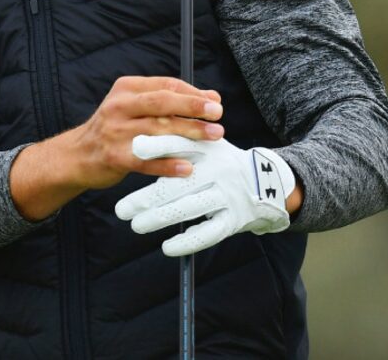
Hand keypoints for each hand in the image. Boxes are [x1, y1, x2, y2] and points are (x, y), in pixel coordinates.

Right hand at [9, 78, 223, 220]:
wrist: (78, 155)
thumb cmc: (114, 129)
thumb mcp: (135, 106)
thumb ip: (168, 102)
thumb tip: (211, 98)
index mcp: (127, 88)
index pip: (165, 85)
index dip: (192, 93)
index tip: (215, 102)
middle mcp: (120, 106)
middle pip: (162, 103)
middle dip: (192, 107)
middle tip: (217, 115)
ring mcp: (116, 131)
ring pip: (158, 130)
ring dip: (188, 134)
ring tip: (212, 138)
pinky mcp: (115, 156)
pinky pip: (147, 160)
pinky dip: (168, 164)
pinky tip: (187, 167)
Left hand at [114, 136, 294, 255]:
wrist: (266, 180)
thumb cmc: (221, 160)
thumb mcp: (204, 143)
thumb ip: (174, 141)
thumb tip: (134, 143)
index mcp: (208, 147)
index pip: (180, 143)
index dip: (157, 146)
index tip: (133, 150)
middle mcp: (218, 170)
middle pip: (178, 183)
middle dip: (147, 197)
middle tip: (121, 209)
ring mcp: (227, 195)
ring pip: (189, 208)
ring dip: (160, 218)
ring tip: (136, 225)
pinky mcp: (234, 219)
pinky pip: (209, 233)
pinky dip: (187, 241)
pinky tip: (167, 247)